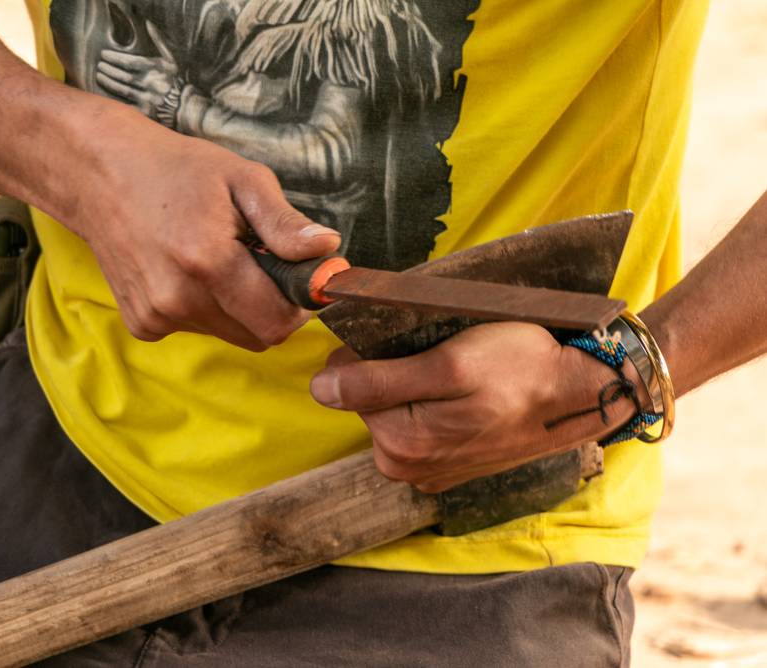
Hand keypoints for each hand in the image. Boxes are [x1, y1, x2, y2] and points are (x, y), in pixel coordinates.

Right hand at [57, 102, 340, 350]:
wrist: (100, 175)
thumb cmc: (176, 170)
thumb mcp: (241, 179)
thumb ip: (285, 223)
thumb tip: (327, 251)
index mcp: (209, 262)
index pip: (278, 322)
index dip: (300, 305)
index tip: (299, 278)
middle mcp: (179, 298)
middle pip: (258, 336)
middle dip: (272, 307)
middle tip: (261, 262)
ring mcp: (156, 316)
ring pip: (229, 334)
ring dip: (239, 307)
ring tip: (219, 258)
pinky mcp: (142, 324)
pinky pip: (197, 329)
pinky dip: (207, 308)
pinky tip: (188, 270)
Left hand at [95, 22, 179, 123]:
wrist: (185, 106)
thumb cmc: (175, 81)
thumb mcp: (170, 60)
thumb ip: (158, 42)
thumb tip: (148, 24)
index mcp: (155, 69)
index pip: (129, 62)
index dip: (114, 58)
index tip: (104, 54)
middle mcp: (150, 83)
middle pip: (124, 76)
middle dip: (109, 70)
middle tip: (100, 65)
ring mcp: (147, 99)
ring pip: (123, 90)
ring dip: (109, 82)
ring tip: (100, 76)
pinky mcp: (145, 112)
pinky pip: (126, 105)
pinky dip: (114, 99)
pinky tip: (105, 93)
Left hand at [309, 322, 642, 491]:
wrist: (581, 393)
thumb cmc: (521, 368)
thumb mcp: (449, 365)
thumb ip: (379, 381)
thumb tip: (319, 390)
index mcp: (400, 444)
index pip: (347, 384)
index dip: (370, 350)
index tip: (408, 337)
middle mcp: (406, 467)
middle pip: (368, 400)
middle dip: (393, 369)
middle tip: (441, 354)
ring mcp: (427, 470)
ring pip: (393, 409)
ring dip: (413, 383)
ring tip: (456, 372)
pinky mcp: (446, 464)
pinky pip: (419, 423)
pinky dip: (432, 401)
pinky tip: (462, 392)